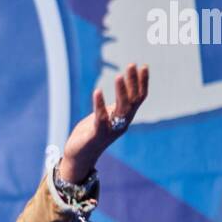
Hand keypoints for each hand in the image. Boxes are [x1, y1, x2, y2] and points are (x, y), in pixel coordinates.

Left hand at [58, 63, 148, 182]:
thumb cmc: (90, 134)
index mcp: (124, 118)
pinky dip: (100, 104)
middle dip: (133, 82)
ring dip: (121, 92)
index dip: (142, 83)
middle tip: (131, 64)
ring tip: (119, 76)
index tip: (143, 66)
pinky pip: (101, 118)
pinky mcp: (97, 135)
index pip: (138, 98)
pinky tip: (97, 91)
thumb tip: (120, 91)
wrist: (78, 157)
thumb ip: (113, 107)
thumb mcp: (105, 117)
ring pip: (121, 109)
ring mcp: (110, 130)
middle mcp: (121, 124)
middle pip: (133, 101)